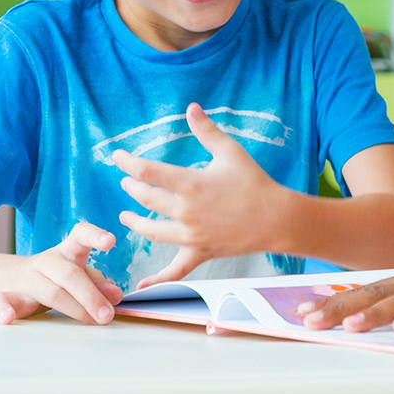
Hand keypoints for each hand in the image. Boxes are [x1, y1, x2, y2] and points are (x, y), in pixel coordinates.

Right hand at [0, 221, 122, 324]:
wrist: (3, 279)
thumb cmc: (52, 278)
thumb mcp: (77, 275)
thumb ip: (97, 283)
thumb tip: (116, 296)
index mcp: (66, 251)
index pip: (80, 236)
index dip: (95, 236)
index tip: (111, 241)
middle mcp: (46, 261)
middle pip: (70, 274)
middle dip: (92, 296)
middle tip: (108, 315)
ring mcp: (24, 278)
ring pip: (49, 291)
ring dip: (73, 308)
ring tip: (93, 320)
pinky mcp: (3, 295)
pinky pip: (2, 301)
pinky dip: (4, 310)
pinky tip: (8, 318)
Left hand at [114, 103, 291, 287]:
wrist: (276, 218)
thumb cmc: (254, 182)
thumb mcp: (231, 151)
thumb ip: (207, 131)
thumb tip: (191, 107)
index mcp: (190, 184)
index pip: (148, 172)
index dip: (128, 163)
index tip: (117, 157)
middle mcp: (185, 211)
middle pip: (146, 199)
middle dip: (133, 188)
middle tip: (127, 181)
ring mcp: (191, 235)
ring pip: (152, 231)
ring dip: (135, 222)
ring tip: (125, 217)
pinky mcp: (199, 252)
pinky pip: (174, 270)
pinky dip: (156, 280)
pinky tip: (140, 287)